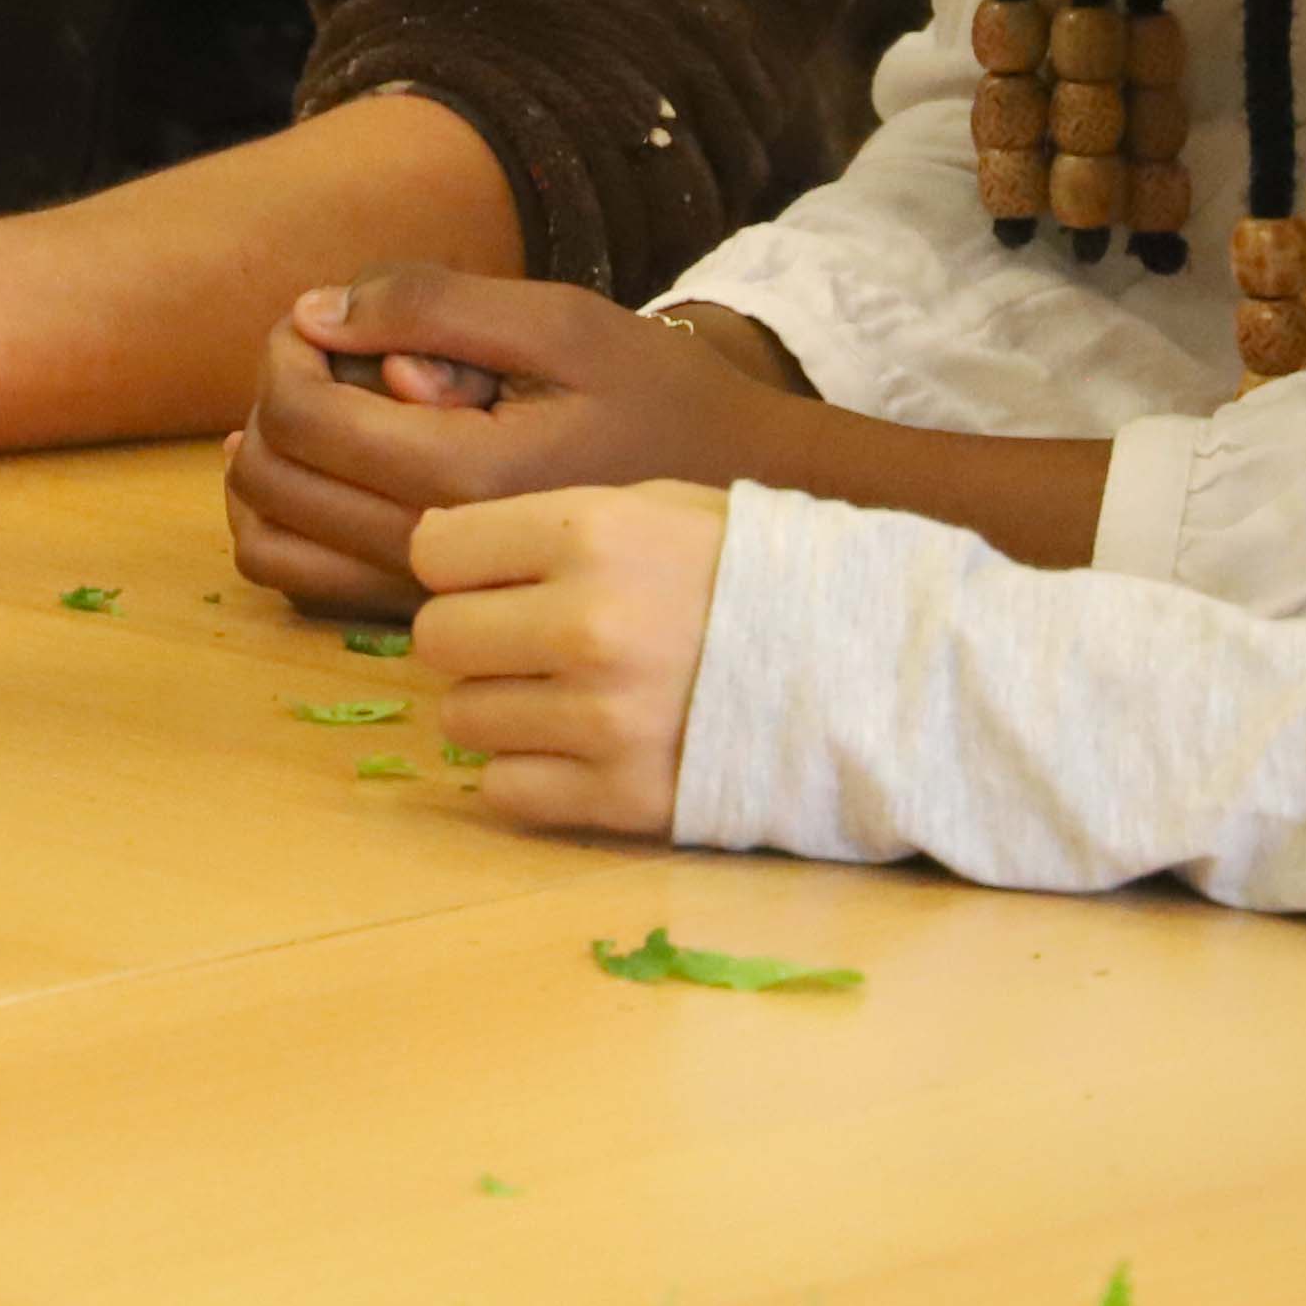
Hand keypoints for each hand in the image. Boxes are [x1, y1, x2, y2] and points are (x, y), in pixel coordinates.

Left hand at [223, 269, 798, 618]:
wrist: (730, 513)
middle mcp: (438, 559)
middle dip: (270, 400)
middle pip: (272, 479)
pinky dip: (291, 525)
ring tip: (322, 412)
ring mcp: (428, 605)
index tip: (320, 320)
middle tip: (325, 356)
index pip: (304, 419)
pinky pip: (306, 585)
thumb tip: (314, 314)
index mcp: (469, 475)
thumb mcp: (562, 323)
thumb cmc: (655, 399)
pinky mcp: (429, 623)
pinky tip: (341, 473)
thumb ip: (435, 308)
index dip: (285, 354)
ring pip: (272, 544)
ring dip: (267, 466)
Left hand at [411, 480, 731, 835]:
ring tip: (558, 695)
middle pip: (436, 638)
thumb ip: (548, 522)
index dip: (456, 564)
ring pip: (462, 718)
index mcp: (590, 535)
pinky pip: (504, 790)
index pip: (435, 551)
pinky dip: (524, 774)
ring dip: (496, 708)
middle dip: (468, 638)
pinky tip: (572, 750)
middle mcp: (585, 625)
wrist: (870, 671)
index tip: (491, 576)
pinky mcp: (624, 798)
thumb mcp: (659, 507)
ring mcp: (602, 719)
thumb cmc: (755, 574)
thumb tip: (436, 543)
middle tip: (521, 643)